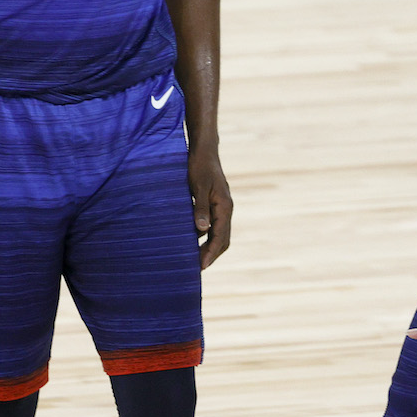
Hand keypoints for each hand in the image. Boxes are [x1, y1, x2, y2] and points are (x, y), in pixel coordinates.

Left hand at [189, 145, 231, 269]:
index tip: (201, 266)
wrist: (204, 149)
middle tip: (196, 268)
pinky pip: (212, 224)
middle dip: (212, 254)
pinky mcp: (214, 203)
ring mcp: (221, 206)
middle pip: (223, 239)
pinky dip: (204, 235)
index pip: (220, 237)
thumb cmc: (199, 166)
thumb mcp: (198, 187)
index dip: (211, 253)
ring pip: (219, 233)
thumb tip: (202, 230)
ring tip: (193, 257)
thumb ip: (200, 208)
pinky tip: (191, 238)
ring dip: (209, 246)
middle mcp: (226, 209)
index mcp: (224, 206)